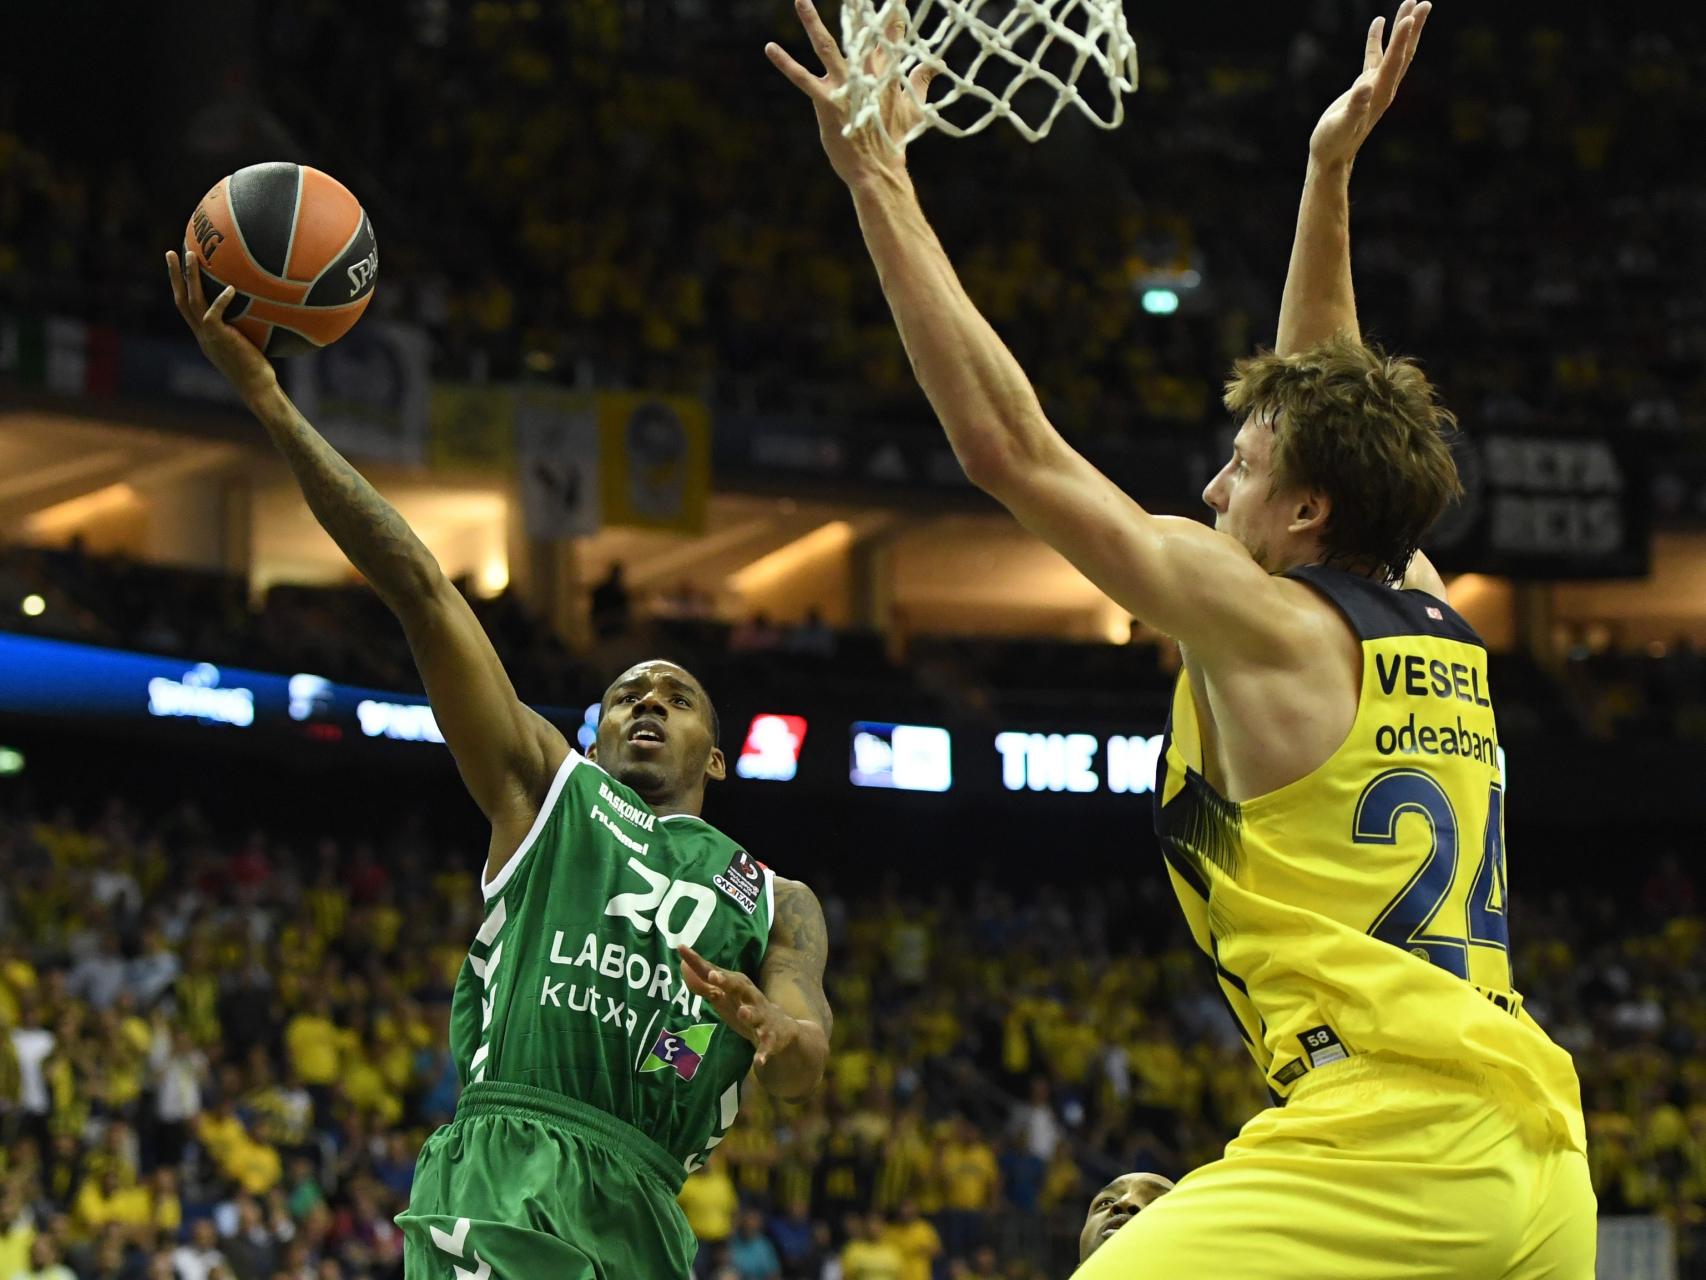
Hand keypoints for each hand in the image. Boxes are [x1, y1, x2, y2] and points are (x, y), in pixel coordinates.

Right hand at [165, 249, 278, 403]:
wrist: (257, 387)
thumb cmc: (259, 368)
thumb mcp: (250, 343)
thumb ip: (247, 326)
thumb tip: (266, 307)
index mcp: (205, 334)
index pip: (187, 306)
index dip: (181, 286)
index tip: (179, 268)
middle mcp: (201, 333)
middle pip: (180, 299)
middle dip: (174, 275)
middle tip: (171, 252)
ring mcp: (208, 335)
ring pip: (191, 301)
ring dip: (189, 277)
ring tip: (191, 254)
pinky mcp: (218, 338)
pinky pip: (214, 314)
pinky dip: (221, 300)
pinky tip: (231, 287)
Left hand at [677, 944, 799, 1067]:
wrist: (783, 1029)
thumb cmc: (745, 1008)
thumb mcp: (724, 996)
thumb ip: (703, 984)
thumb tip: (683, 966)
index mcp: (737, 986)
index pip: (714, 972)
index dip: (698, 962)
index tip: (682, 949)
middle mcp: (749, 997)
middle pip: (738, 986)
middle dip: (727, 981)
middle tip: (714, 976)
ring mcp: (761, 1018)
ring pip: (755, 1014)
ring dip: (749, 1013)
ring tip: (742, 1012)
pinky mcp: (770, 1038)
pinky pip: (766, 1045)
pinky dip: (763, 1053)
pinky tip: (758, 1061)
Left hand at [766, 0, 933, 186]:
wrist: (877, 170)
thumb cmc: (894, 140)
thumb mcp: (914, 109)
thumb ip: (921, 81)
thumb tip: (938, 63)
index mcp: (885, 72)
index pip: (890, 33)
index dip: (892, 11)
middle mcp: (865, 74)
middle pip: (859, 30)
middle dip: (857, 6)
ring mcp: (845, 86)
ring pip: (827, 46)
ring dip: (812, 22)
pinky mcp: (827, 102)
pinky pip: (802, 79)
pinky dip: (786, 63)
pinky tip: (770, 47)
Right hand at [1309, 1, 1430, 169]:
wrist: (1331, 158)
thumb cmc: (1333, 144)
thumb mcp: (1340, 126)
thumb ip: (1354, 107)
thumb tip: (1365, 86)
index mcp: (1379, 94)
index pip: (1395, 61)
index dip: (1402, 39)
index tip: (1411, 16)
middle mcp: (1383, 88)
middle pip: (1404, 53)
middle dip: (1414, 28)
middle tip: (1424, 3)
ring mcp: (1376, 86)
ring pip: (1394, 52)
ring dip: (1402, 29)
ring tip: (1409, 4)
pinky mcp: (1366, 86)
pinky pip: (1376, 57)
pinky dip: (1379, 39)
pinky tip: (1378, 22)